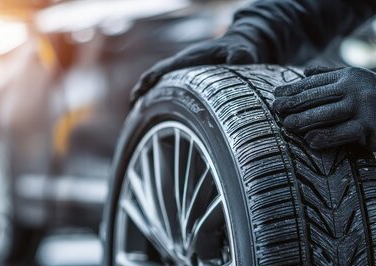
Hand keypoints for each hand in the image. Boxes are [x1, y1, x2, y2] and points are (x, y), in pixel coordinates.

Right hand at [130, 32, 268, 105]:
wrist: (241, 45)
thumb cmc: (240, 49)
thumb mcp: (243, 52)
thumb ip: (239, 56)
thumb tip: (237, 60)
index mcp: (190, 58)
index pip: (164, 68)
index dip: (150, 80)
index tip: (139, 92)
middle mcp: (182, 64)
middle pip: (155, 76)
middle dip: (142, 89)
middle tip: (133, 107)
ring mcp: (183, 71)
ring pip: (158, 81)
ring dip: (146, 93)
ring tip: (136, 110)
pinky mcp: (187, 77)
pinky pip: (167, 85)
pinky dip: (156, 95)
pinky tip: (153, 108)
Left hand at [273, 66, 375, 152]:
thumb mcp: (356, 79)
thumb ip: (330, 75)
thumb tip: (304, 72)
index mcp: (347, 76)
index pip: (313, 82)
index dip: (293, 89)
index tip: (276, 95)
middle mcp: (352, 89)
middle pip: (315, 97)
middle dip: (292, 104)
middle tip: (275, 110)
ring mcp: (360, 108)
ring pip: (324, 115)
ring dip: (302, 121)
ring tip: (287, 126)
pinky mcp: (367, 127)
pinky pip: (339, 133)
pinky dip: (323, 137)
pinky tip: (309, 140)